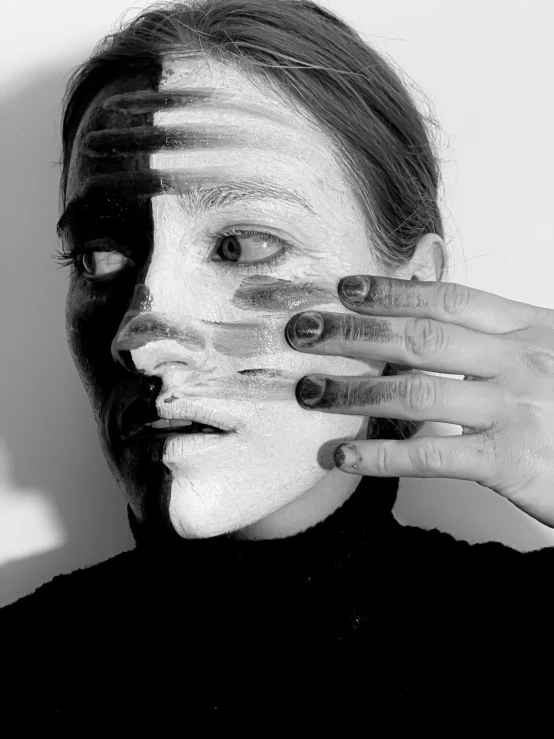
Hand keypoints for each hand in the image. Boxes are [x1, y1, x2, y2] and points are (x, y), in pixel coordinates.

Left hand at [285, 275, 553, 527]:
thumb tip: (427, 329)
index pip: (450, 299)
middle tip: (304, 330)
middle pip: (421, 337)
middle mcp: (521, 360)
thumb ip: (496, 341)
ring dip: (353, 391)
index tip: (346, 288)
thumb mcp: (550, 355)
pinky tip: (343, 455)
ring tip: (308, 391)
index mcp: (530, 328)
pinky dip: (381, 455)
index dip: (394, 291)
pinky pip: (431, 454)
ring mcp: (515, 409)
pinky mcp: (510, 462)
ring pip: (416, 392)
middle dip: (355, 332)